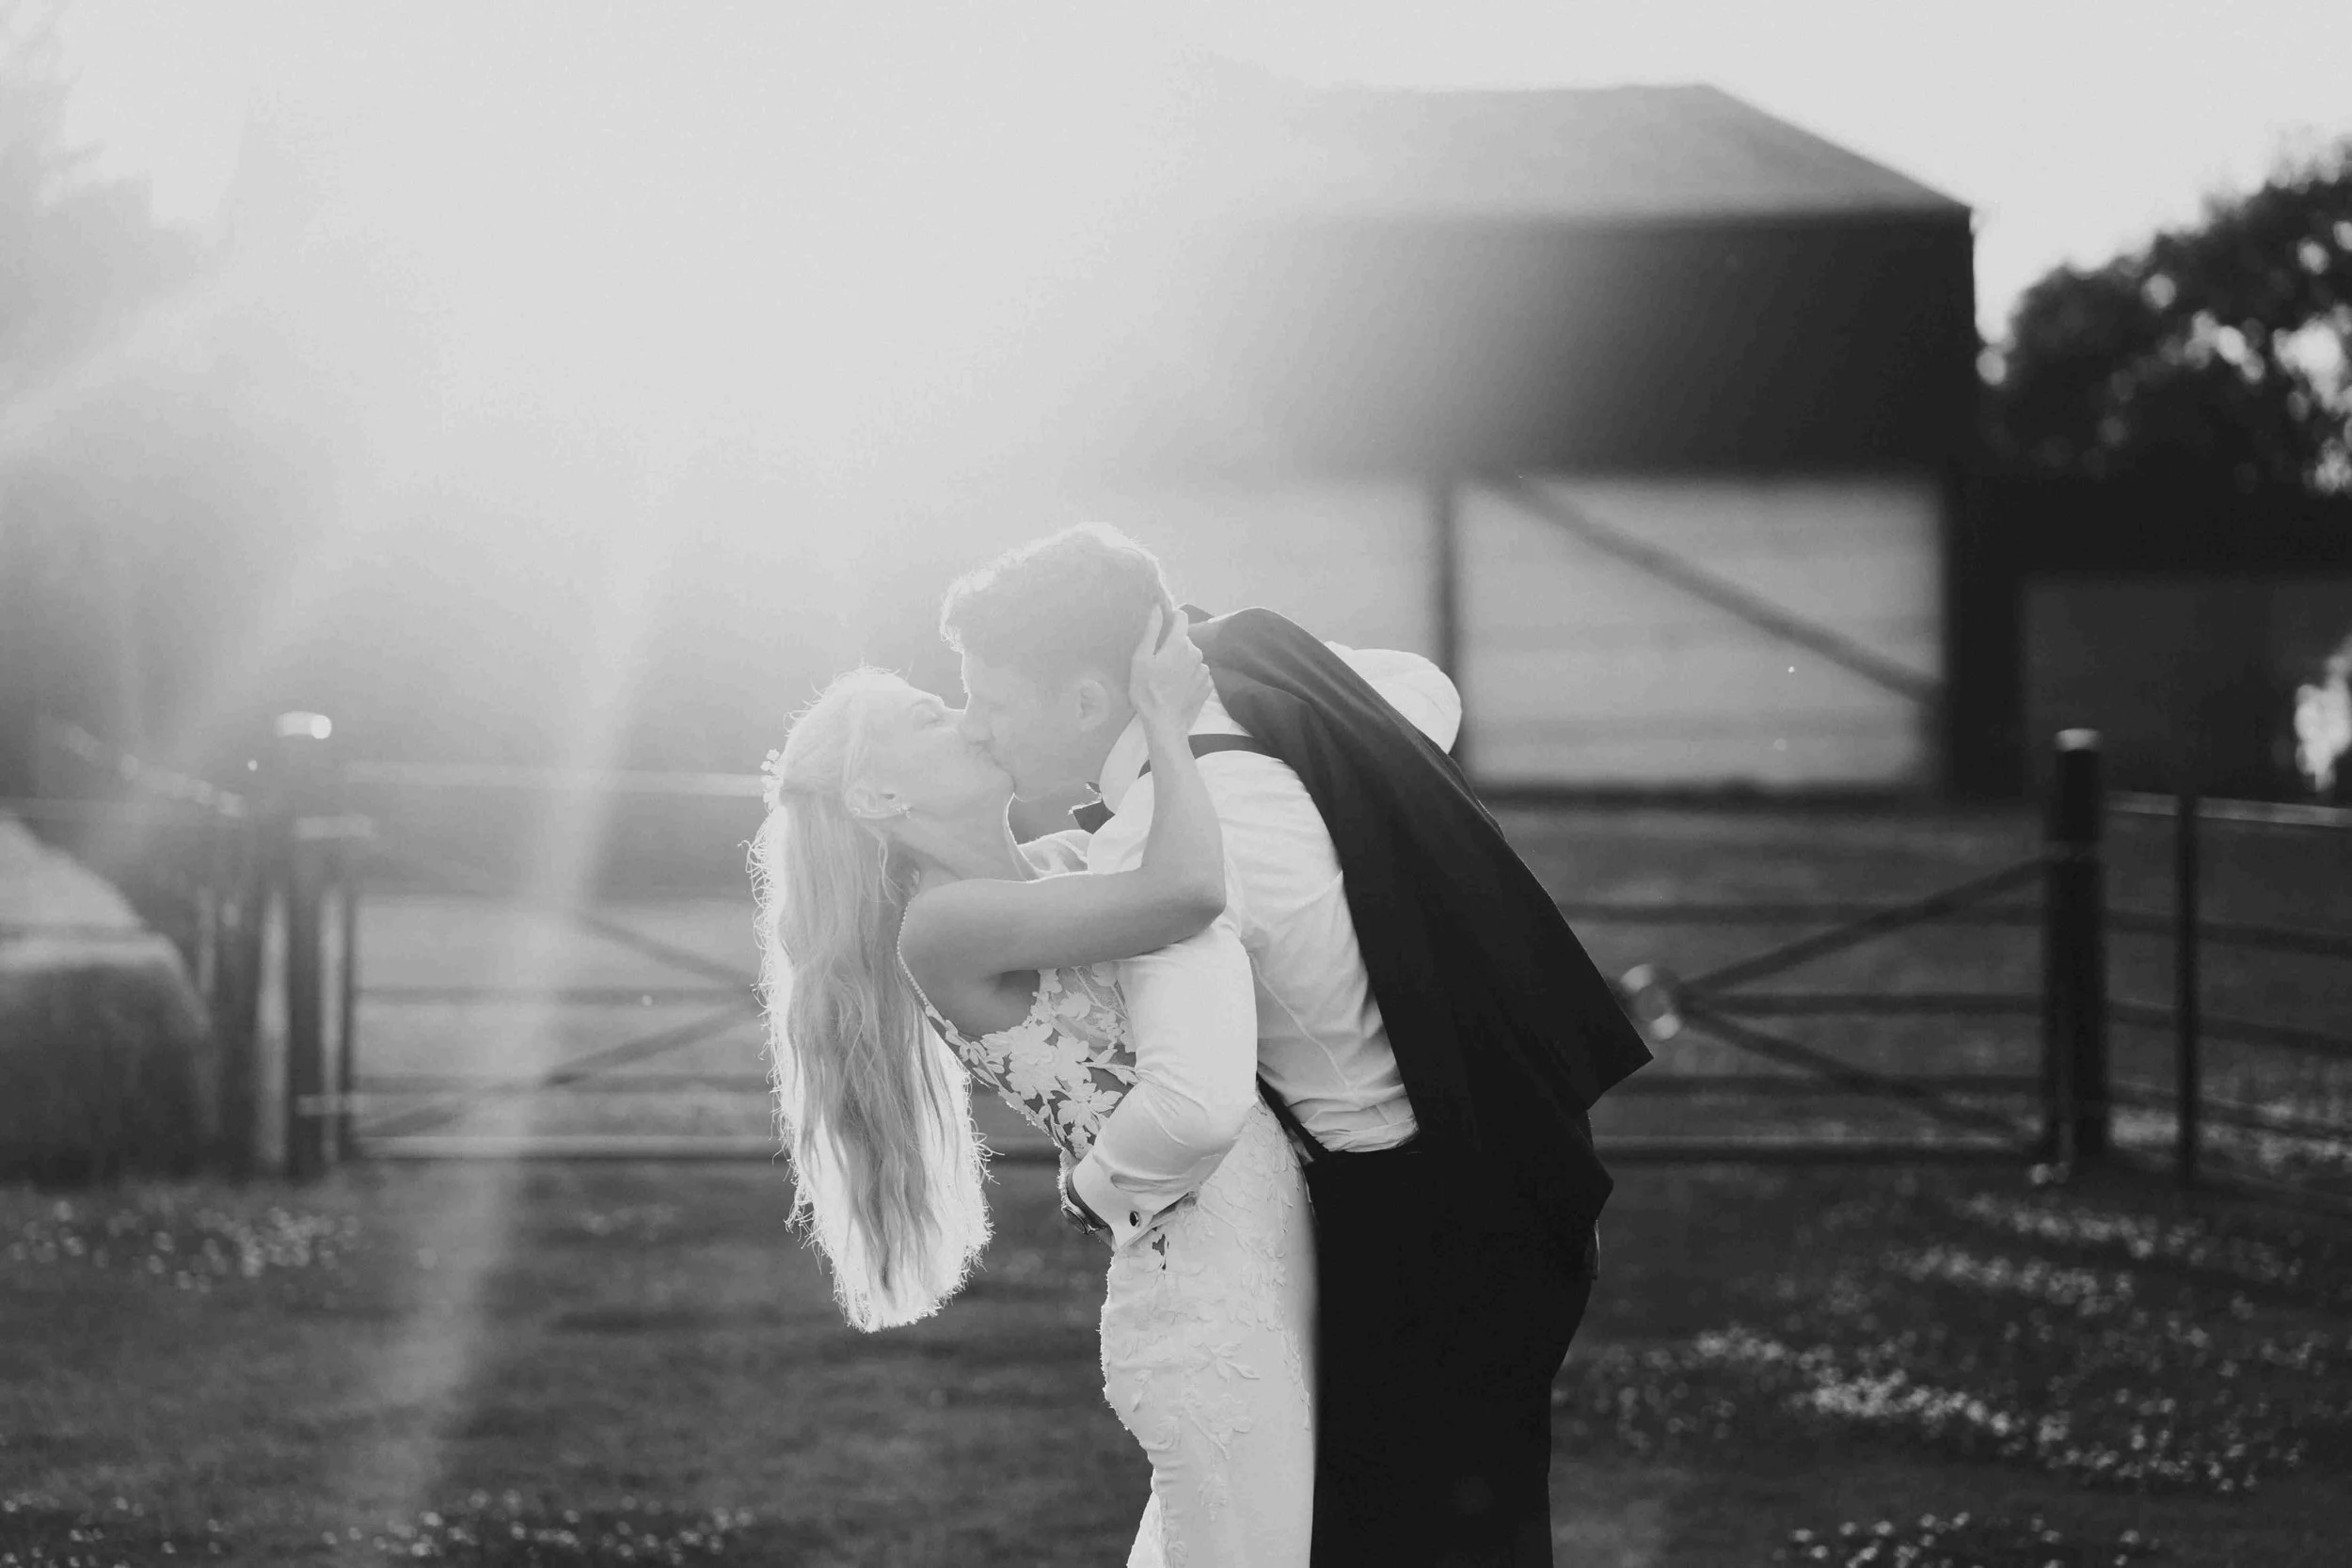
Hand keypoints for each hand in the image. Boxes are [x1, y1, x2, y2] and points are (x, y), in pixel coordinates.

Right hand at [1127, 606, 1209, 733]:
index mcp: (1179, 644)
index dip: (1172, 617)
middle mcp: (1196, 653)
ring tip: (1168, 678)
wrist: (1165, 723)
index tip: (1163, 624)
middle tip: (1158, 662)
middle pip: (1184, 640)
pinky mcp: (1208, 685)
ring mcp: (1204, 670)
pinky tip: (1179, 687)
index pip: (1182, 618)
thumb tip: (1158, 608)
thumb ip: (1151, 631)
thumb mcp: (1141, 659)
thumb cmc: (1147, 690)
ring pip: (1192, 657)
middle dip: (1173, 645)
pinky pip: (1198, 673)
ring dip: (1182, 661)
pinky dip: (1190, 676)